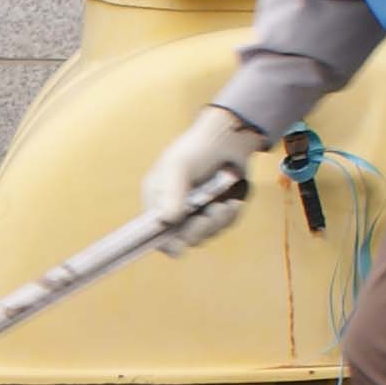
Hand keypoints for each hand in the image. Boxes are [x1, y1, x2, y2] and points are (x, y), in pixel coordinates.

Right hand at [142, 106, 259, 250]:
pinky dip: (230, 216)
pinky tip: (233, 201)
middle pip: (181, 239)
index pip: (152, 233)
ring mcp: (196, 214)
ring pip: (205, 235)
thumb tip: (166, 221)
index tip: (178, 246)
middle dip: (199, 228)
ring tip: (224, 202)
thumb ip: (171, 194)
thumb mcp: (178, 167)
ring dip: (217, 221)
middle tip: (211, 210)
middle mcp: (174, 211)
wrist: (229, 138)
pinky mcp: (217, 214)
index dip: (163, 242)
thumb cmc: (197, 148)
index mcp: (156, 201)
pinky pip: (222, 227)